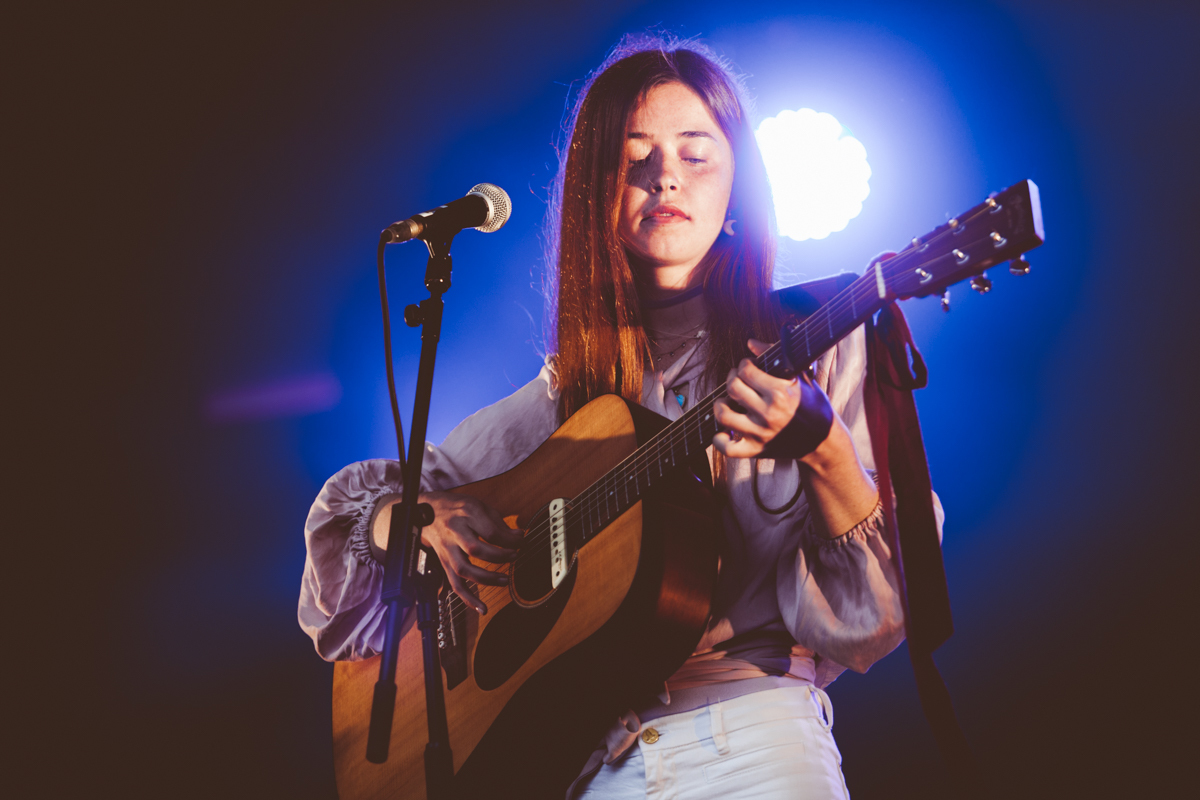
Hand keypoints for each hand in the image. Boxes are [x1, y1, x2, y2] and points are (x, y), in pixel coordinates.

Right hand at [374, 492, 521, 613]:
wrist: (426, 510)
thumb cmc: (456, 507)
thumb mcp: (479, 505)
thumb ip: (499, 522)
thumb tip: (518, 537)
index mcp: (466, 513)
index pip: (490, 531)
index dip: (509, 540)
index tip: (520, 543)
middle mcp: (454, 531)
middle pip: (475, 549)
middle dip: (499, 557)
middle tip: (515, 557)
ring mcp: (447, 548)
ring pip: (463, 569)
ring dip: (486, 578)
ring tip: (504, 580)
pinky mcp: (443, 562)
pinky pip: (454, 584)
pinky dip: (468, 598)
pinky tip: (481, 607)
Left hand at [713, 339, 810, 458]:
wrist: (823, 441)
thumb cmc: (813, 405)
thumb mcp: (801, 377)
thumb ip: (775, 357)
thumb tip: (750, 343)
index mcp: (781, 393)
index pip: (746, 371)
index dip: (744, 364)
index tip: (749, 366)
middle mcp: (769, 414)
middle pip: (733, 388)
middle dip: (732, 379)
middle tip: (737, 380)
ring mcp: (762, 433)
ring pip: (723, 415)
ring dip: (721, 405)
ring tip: (727, 402)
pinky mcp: (757, 450)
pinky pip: (727, 448)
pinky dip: (719, 439)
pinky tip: (723, 431)